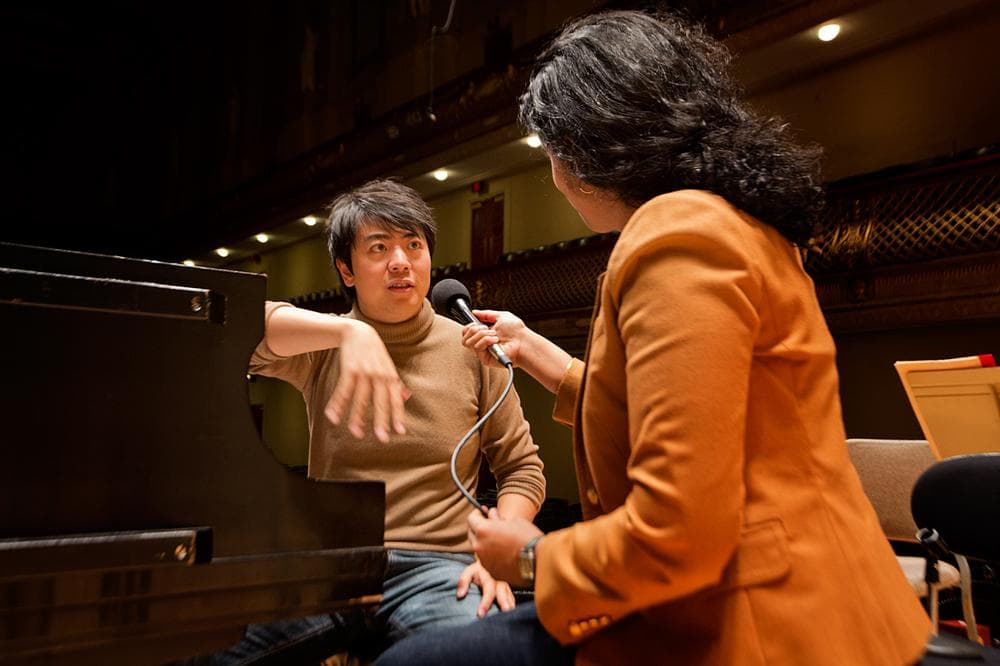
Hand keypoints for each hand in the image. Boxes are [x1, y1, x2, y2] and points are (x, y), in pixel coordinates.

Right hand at [325, 318, 409, 442]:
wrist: (359, 332)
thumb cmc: (375, 353)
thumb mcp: (388, 366)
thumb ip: (396, 382)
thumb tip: (406, 397)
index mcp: (390, 377)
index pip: (396, 399)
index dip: (398, 416)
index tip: (400, 432)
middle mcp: (379, 375)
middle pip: (380, 401)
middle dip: (381, 420)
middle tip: (382, 438)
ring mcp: (364, 372)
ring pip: (361, 398)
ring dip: (356, 416)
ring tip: (355, 433)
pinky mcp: (349, 369)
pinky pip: (343, 390)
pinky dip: (337, 403)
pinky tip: (332, 416)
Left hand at [456, 559, 516, 617]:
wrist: (486, 566)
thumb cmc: (476, 573)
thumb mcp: (468, 573)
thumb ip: (463, 582)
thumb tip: (460, 595)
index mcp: (488, 577)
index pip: (488, 591)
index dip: (485, 603)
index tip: (480, 614)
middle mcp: (499, 582)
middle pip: (503, 594)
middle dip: (504, 605)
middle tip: (505, 614)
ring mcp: (505, 587)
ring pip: (509, 597)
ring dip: (510, 607)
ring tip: (509, 618)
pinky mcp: (508, 591)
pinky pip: (512, 600)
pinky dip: (511, 607)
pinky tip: (510, 616)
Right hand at [461, 310, 527, 367]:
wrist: (523, 341)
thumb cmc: (516, 331)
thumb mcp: (500, 316)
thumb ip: (486, 314)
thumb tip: (475, 312)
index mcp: (484, 334)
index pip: (466, 332)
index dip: (468, 326)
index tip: (476, 322)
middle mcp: (482, 343)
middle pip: (463, 338)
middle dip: (474, 329)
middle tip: (486, 328)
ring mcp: (483, 351)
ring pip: (468, 342)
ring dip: (482, 334)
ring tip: (494, 334)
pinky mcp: (485, 358)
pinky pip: (476, 347)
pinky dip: (485, 340)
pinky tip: (495, 340)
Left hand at [468, 507, 543, 586]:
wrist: (538, 561)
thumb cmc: (528, 538)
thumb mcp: (514, 521)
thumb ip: (498, 518)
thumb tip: (492, 515)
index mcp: (483, 530)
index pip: (471, 518)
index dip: (477, 514)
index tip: (482, 512)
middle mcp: (479, 546)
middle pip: (472, 534)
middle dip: (478, 528)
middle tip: (489, 525)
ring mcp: (484, 561)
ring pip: (479, 548)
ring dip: (484, 542)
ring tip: (499, 539)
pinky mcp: (491, 572)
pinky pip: (487, 560)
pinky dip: (491, 555)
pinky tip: (503, 553)